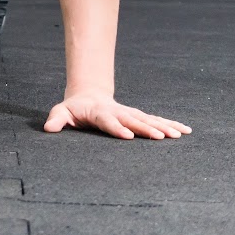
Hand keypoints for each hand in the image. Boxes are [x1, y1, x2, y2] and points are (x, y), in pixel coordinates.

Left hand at [44, 95, 190, 139]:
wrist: (88, 96)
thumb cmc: (73, 109)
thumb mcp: (62, 112)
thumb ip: (57, 119)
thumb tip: (48, 128)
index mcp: (99, 113)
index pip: (109, 122)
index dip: (117, 128)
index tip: (128, 136)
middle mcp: (118, 112)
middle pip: (134, 121)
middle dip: (147, 129)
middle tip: (162, 137)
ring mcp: (130, 113)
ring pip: (149, 119)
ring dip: (164, 126)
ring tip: (180, 134)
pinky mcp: (138, 116)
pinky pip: (156, 120)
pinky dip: (170, 124)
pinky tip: (185, 131)